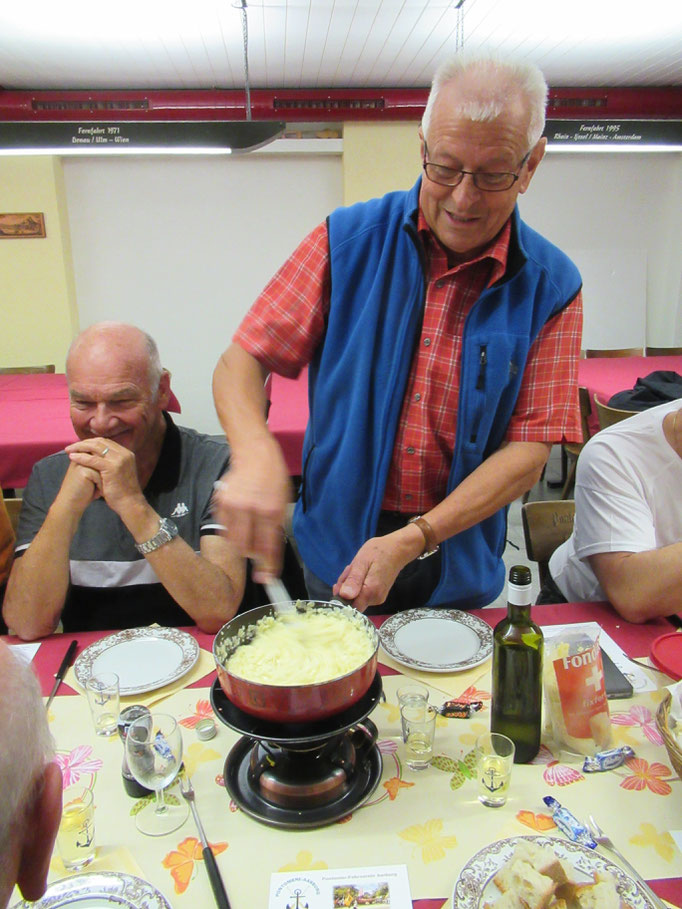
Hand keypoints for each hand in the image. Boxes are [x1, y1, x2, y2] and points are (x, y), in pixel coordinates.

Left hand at [65, 438, 143, 516]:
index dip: (91, 442)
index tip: (79, 446)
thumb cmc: (122, 491)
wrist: (130, 504)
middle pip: (100, 442)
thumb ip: (112, 463)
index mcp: (126, 453)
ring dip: (80, 447)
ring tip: (68, 450)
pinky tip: (72, 457)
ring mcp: (119, 460)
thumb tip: (98, 457)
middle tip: (71, 447)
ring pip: (96, 448)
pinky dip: (81, 457)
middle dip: (83, 443)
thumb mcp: (119, 472)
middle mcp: (124, 454)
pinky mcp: (112, 467)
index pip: (106, 442)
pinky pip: (93, 459)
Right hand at [211, 438, 291, 581]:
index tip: (269, 579)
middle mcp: (250, 509)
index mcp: (270, 510)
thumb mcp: (283, 502)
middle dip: (254, 557)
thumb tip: (270, 554)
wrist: (254, 452)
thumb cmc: (273, 477)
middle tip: (259, 559)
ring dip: (242, 545)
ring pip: (233, 541)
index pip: (269, 546)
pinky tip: (240, 522)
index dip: (269, 566)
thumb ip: (275, 528)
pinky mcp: (220, 502)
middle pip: (247, 548)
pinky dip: (231, 531)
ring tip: (250, 537)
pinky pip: (224, 528)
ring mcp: (232, 506)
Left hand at [333, 527, 422, 611]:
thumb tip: (344, 596)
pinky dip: (357, 584)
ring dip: (351, 584)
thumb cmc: (379, 551)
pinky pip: (361, 594)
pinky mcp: (378, 595)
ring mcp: (378, 598)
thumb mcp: (362, 561)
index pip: (349, 606)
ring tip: (357, 568)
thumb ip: (353, 579)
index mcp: (371, 592)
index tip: (341, 582)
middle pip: (351, 601)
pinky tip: (361, 572)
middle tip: (351, 570)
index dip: (341, 597)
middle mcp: (375, 599)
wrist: (397, 549)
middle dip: (346, 587)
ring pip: (356, 597)